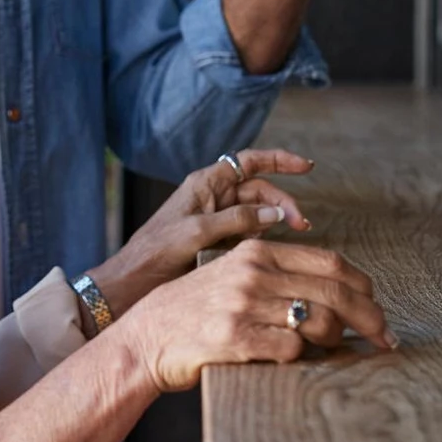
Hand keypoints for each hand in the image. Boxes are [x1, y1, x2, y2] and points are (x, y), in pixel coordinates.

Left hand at [82, 150, 315, 319]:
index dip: (279, 160)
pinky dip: (260, 239)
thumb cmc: (157, 250)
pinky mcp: (218, 241)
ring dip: (274, 223)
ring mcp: (216, 219)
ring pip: (256, 214)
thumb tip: (274, 214)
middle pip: (259, 190)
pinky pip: (248, 234)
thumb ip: (237, 219)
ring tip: (286, 239)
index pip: (248, 162)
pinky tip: (263, 252)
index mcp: (205, 183)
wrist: (135, 280)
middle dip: (282, 203)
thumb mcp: (198, 231)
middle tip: (301, 225)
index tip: (307, 167)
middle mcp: (213, 197)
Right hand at [120, 238, 393, 392]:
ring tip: (330, 350)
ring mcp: (242, 305)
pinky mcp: (234, 338)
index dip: (365, 288)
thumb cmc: (197, 310)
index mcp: (257, 251)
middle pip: (335, 292)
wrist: (146, 337)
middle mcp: (252, 273)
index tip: (378, 309)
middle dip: (370, 319)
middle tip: (384, 340)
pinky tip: (290, 358)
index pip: (331, 262)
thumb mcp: (234, 275)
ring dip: (334, 341)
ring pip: (319, 322)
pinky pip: (290, 349)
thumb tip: (340, 292)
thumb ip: (278, 275)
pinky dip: (299, 357)